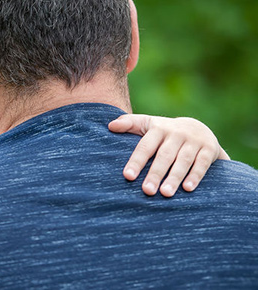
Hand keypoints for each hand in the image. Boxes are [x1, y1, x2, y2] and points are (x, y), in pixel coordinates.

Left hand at [109, 115, 228, 196]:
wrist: (199, 129)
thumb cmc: (164, 132)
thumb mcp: (148, 124)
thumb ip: (130, 124)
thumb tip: (110, 126)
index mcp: (158, 128)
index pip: (145, 146)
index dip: (136, 161)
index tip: (127, 176)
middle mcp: (176, 133)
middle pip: (164, 156)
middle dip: (155, 174)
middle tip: (146, 191)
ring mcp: (193, 141)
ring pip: (183, 161)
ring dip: (174, 177)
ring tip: (165, 193)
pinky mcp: (209, 149)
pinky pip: (201, 164)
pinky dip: (195, 176)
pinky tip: (187, 189)